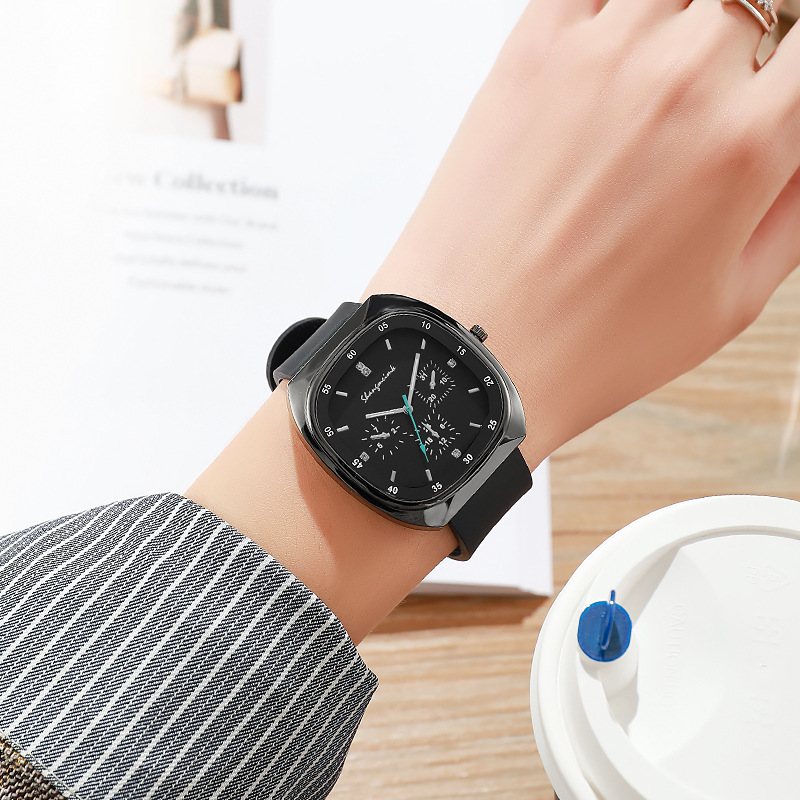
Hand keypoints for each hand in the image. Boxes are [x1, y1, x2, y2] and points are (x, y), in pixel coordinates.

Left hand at [366, 0, 799, 465]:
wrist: (477, 347)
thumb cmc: (590, 343)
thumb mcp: (731, 303)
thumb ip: (793, 209)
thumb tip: (799, 150)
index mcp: (746, 144)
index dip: (789, 76)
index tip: (771, 96)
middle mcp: (680, 82)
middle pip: (753, 8)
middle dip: (744, 52)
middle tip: (709, 101)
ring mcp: (599, 57)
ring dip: (680, 25)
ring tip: (657, 80)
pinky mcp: (529, 53)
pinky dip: (610, 10)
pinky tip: (609, 46)